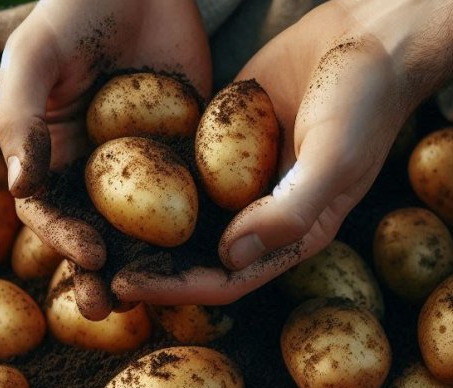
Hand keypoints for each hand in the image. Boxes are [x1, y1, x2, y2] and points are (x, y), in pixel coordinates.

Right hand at [0, 0, 210, 318]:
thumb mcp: (33, 54)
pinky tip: (208, 254)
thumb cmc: (75, 8)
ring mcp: (142, 163)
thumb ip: (18, 117)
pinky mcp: (186, 152)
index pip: (48, 211)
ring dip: (146, 264)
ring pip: (142, 226)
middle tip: (112, 309)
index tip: (90, 257)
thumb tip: (18, 188)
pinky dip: (194, 228)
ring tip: (158, 298)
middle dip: (99, 273)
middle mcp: (94, 167)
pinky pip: (189, 195)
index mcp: (49, 151)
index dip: (63, 240)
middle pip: (93, 231)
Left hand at [114, 1, 410, 304]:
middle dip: (146, 263)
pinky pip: (179, 162)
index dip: (176, 287)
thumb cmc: (364, 103)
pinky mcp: (221, 138)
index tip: (125, 284)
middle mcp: (259, 211)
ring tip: (83, 226)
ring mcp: (237, 174)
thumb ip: (289, 210)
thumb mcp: (336, 159)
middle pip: (194, 252)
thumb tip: (229, 254)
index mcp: (291, 232)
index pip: (227, 277)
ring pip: (180, 211)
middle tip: (87, 265)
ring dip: (137, 223)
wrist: (369, 35)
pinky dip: (148, 171)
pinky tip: (104, 169)